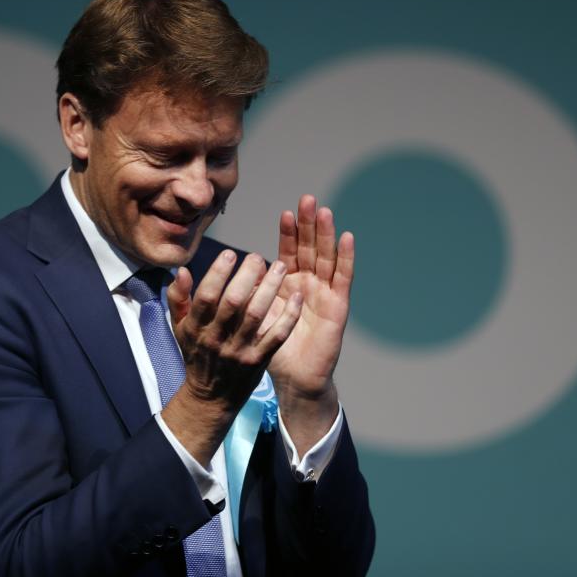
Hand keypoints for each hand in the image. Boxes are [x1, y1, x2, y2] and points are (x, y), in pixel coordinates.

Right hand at [159, 250, 302, 464]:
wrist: (211, 398)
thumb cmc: (196, 354)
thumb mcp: (179, 327)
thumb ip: (178, 298)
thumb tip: (182, 270)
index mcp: (195, 327)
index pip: (206, 296)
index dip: (217, 273)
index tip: (230, 254)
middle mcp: (216, 338)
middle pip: (233, 303)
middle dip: (247, 276)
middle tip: (258, 256)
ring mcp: (239, 350)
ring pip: (256, 316)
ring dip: (270, 289)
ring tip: (281, 266)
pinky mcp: (259, 361)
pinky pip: (276, 336)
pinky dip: (288, 317)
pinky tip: (297, 297)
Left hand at [266, 195, 355, 451]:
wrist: (295, 378)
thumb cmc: (272, 348)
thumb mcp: (254, 316)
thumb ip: (244, 293)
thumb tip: (229, 269)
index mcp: (287, 284)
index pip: (289, 252)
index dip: (289, 233)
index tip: (285, 212)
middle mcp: (308, 284)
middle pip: (310, 248)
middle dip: (308, 224)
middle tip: (308, 199)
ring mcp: (325, 293)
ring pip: (326, 257)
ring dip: (326, 234)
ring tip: (324, 211)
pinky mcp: (338, 306)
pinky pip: (343, 278)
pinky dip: (346, 257)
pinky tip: (347, 238)